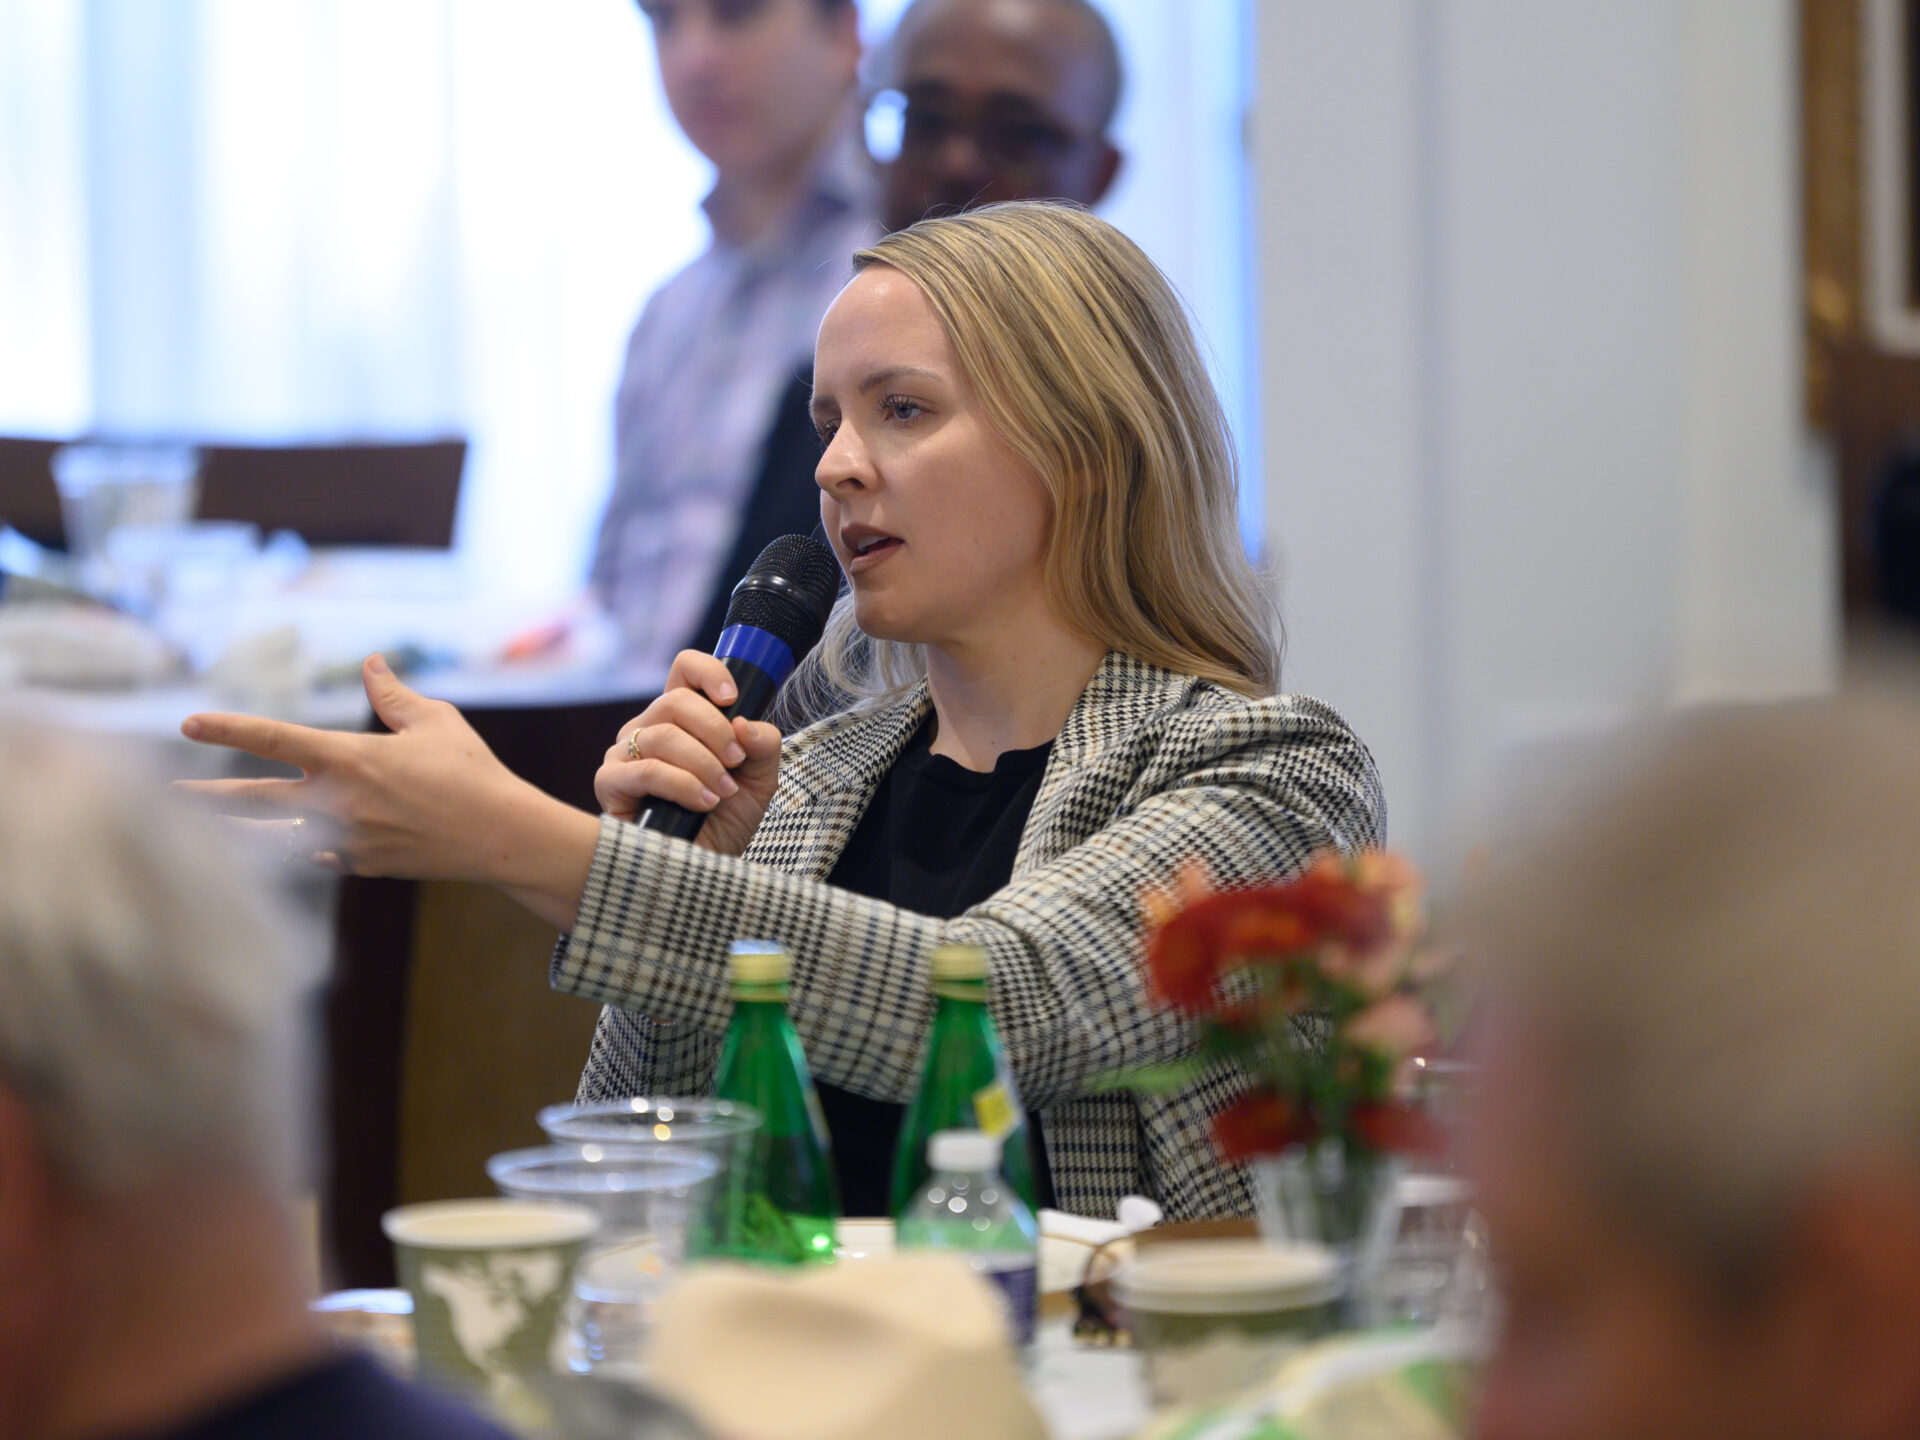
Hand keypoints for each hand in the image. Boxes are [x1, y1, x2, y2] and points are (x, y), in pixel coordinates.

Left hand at [175, 655, 600, 927]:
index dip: (227, 728)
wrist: (500, 836)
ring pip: (274, 837)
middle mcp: (337, 801)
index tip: (187, 724)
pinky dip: (299, 850)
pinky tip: (290, 846)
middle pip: (254, 799)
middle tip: (171, 795)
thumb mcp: (435, 721)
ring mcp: (345, 839)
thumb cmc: (472, 771)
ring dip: (239, 831)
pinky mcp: (361, 865)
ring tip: (209, 828)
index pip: (272, 738)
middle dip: (208, 797)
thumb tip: (370, 663)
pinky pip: (315, 857)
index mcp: (349, 758)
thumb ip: (392, 694)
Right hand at [598, 649, 781, 857]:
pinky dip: (683, 785)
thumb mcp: (758, 780)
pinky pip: (646, 770)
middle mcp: (648, 728)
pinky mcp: (610, 783)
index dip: (709, 672)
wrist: (704, 868)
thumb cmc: (725, 822)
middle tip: (736, 763)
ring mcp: (624, 753)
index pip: (685, 669)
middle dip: (716, 732)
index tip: (732, 698)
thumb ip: (762, 745)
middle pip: (677, 701)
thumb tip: (744, 724)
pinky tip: (703, 802)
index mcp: (682, 718)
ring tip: (722, 792)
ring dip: (704, 764)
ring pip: (664, 735)